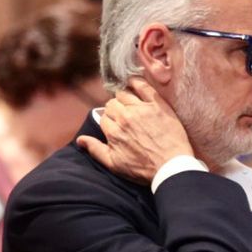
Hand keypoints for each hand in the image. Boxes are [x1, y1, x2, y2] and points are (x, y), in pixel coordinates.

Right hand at [76, 78, 194, 182]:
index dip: (109, 120)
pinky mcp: (158, 105)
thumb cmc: (143, 170)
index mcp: (113, 131)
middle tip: (123, 116)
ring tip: (129, 102)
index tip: (115, 124)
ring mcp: (142, 109)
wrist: (171, 167)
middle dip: (115, 109)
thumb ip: (96, 150)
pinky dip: (136, 82)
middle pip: (112, 104)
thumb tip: (80, 140)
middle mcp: (125, 117)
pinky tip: (133, 82)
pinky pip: (143, 86)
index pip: (104, 116)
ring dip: (124, 96)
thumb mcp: (115, 165)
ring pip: (124, 93)